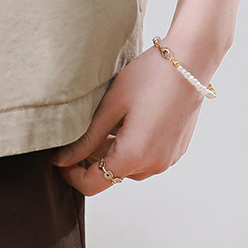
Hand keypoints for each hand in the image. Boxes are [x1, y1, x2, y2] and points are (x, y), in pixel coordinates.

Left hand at [48, 37, 214, 195]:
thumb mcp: (111, 106)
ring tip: (106, 117)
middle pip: (111, 174)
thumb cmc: (148, 78)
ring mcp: (167, 160)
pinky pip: (146, 157)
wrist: (189, 64)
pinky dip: (131, 146)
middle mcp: (152, 166)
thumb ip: (86, 138)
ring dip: (113, 150)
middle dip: (91, 157)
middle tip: (79, 127)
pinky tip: (128, 118)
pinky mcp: (175, 151)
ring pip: (128, 166)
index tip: (57, 157)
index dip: (70, 174)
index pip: (93, 183)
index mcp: (133, 157)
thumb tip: (62, 160)